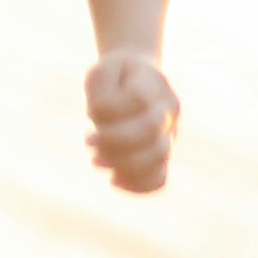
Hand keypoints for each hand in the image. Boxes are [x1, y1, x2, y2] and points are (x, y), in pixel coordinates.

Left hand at [85, 48, 178, 193]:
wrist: (137, 81)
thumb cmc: (115, 77)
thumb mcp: (101, 71)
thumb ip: (99, 88)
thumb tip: (101, 117)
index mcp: (154, 83)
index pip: (138, 98)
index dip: (111, 109)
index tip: (89, 113)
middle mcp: (167, 110)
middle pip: (152, 131)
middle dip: (114, 141)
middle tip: (88, 140)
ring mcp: (169, 134)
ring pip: (158, 158)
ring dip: (122, 164)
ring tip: (96, 161)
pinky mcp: (161, 155)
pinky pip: (159, 179)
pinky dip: (138, 185)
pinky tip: (114, 180)